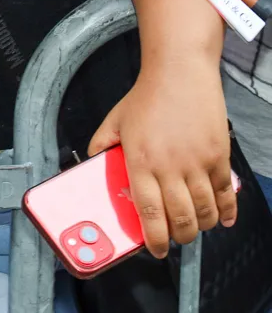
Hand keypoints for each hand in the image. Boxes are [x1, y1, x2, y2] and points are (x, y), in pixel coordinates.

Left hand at [88, 55, 234, 257]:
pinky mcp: (219, 157)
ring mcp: (197, 163)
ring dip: (200, 226)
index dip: (154, 239)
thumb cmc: (146, 96)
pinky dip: (226, 212)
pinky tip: (222, 219)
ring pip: (204, 213)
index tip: (155, 249)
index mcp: (140, 160)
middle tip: (174, 238)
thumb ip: (102, 144)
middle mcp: (169, 166)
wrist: (179, 73)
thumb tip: (94, 163)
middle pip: (180, 220)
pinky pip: (226, 195)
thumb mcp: (115, 119)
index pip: (148, 213)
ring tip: (193, 226)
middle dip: (178, 238)